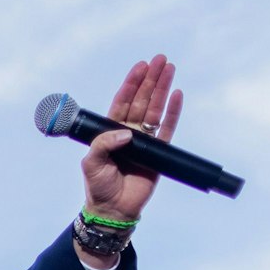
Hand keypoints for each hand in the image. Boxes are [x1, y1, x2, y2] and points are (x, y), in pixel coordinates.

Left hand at [80, 54, 183, 224]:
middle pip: (142, 100)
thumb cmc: (98, 186)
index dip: (131, 84)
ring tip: (169, 68)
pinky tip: (177, 94)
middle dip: (150, 79)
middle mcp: (128, 132)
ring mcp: (145, 141)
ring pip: (156, 109)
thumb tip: (127, 133)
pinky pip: (167, 128)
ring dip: (162, 89)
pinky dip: (173, 112)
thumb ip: (104, 144)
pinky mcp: (158, 152)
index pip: (122, 102)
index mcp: (110, 132)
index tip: (140, 67)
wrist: (113, 209)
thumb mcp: (92, 163)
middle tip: (159, 59)